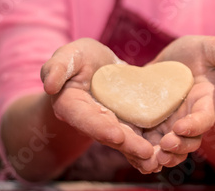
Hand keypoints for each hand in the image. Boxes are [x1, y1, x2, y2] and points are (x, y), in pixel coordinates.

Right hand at [40, 38, 160, 172]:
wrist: (96, 66)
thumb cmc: (78, 59)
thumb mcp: (68, 55)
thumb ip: (57, 67)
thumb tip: (49, 85)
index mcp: (72, 106)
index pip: (84, 118)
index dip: (99, 127)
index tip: (115, 135)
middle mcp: (90, 120)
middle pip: (109, 133)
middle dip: (127, 144)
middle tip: (146, 152)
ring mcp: (109, 123)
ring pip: (125, 139)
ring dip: (140, 150)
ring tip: (159, 158)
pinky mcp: (125, 122)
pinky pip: (136, 134)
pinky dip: (149, 143)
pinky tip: (165, 152)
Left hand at [143, 36, 214, 167]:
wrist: (175, 60)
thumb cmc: (198, 52)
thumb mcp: (212, 48)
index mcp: (206, 103)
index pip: (204, 119)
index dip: (194, 126)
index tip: (180, 127)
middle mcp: (189, 119)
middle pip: (188, 141)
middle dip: (177, 147)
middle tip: (164, 145)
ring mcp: (170, 124)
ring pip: (168, 148)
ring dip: (159, 156)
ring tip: (148, 159)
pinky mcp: (151, 123)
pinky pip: (147, 142)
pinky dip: (140, 150)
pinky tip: (129, 152)